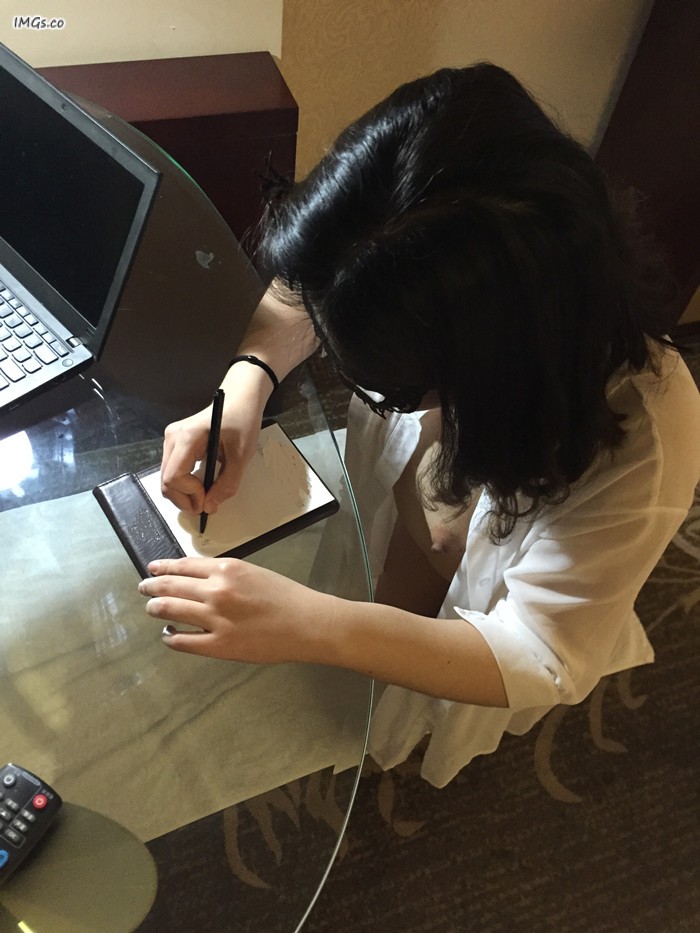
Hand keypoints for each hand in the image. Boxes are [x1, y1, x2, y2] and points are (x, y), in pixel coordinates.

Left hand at [138, 557, 334, 663]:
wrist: (307, 623)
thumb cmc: (286, 596)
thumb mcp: (253, 572)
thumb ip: (225, 574)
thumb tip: (198, 578)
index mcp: (226, 569)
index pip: (184, 565)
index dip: (164, 567)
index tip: (152, 568)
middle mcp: (216, 591)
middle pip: (171, 586)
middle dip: (152, 586)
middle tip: (143, 588)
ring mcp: (215, 619)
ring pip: (171, 611)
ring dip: (156, 609)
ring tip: (151, 609)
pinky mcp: (219, 646)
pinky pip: (184, 642)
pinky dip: (171, 638)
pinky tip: (169, 636)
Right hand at [160, 367, 270, 514]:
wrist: (240, 398)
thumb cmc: (242, 421)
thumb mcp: (241, 455)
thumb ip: (227, 484)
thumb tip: (210, 507)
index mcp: (186, 437)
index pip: (174, 477)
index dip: (189, 494)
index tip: (209, 500)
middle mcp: (172, 438)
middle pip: (166, 481)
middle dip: (184, 499)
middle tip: (206, 506)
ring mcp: (171, 440)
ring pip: (167, 479)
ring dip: (184, 494)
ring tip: (205, 497)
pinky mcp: (175, 444)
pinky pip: (173, 471)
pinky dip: (184, 484)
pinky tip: (200, 486)